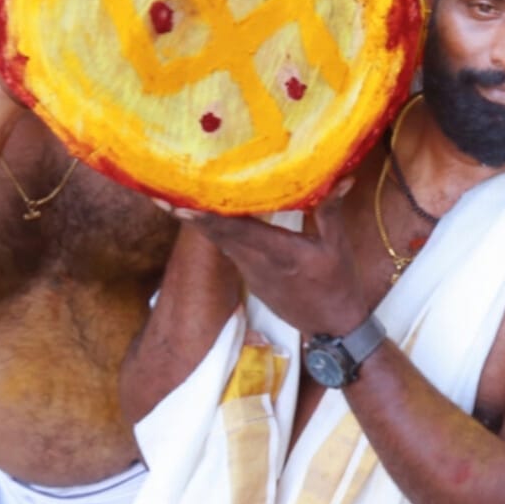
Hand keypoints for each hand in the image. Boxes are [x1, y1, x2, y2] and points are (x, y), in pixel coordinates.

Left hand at [177, 192, 369, 336]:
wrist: (332, 327)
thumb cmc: (338, 285)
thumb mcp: (337, 246)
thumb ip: (330, 210)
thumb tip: (340, 176)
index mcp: (278, 253)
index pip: (236, 232)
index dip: (207, 218)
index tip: (178, 204)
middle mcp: (257, 263)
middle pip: (218, 235)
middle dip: (190, 214)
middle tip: (163, 192)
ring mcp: (251, 272)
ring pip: (221, 242)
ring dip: (200, 221)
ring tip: (179, 196)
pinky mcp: (252, 277)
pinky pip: (230, 248)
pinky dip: (217, 231)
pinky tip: (211, 215)